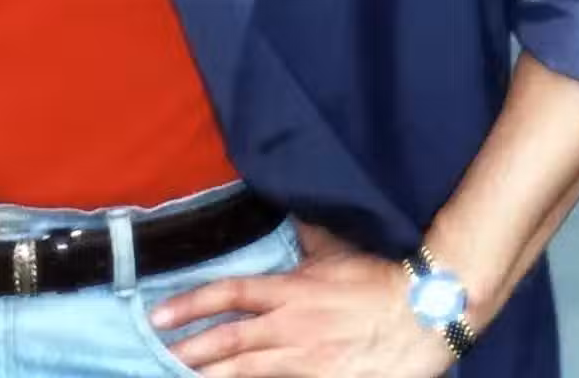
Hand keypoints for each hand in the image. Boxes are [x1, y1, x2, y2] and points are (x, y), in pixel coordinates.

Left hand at [145, 219, 458, 376]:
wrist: (423, 313)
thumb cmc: (379, 278)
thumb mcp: (334, 249)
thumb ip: (305, 237)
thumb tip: (288, 216)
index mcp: (290, 289)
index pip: (229, 294)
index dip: (191, 304)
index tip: (159, 314)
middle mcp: (290, 327)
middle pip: (228, 340)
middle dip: (189, 350)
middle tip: (156, 355)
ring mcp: (306, 361)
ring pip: (245, 372)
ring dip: (210, 375)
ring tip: (179, 376)